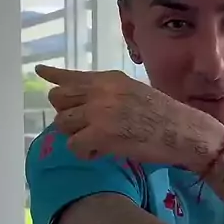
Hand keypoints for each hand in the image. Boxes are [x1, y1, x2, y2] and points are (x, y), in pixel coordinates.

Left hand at [36, 65, 223, 169]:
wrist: (183, 132)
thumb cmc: (166, 117)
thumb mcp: (135, 93)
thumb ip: (110, 93)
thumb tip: (88, 101)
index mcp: (109, 79)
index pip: (72, 76)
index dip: (54, 75)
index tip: (40, 70)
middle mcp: (100, 91)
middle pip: (60, 100)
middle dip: (68, 115)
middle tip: (85, 127)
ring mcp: (99, 111)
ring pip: (63, 124)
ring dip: (76, 136)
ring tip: (97, 142)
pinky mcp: (101, 134)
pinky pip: (74, 146)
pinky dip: (85, 153)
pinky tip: (101, 153)